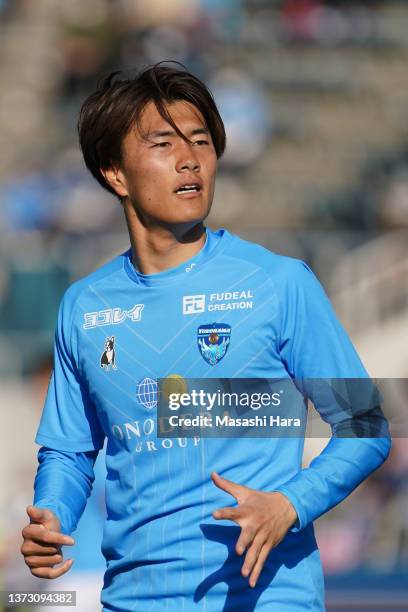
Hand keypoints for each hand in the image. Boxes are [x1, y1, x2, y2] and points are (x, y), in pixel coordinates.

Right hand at [21, 505, 74, 578]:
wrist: (48, 533)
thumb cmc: (48, 522)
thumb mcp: (46, 515)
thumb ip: (39, 512)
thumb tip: (29, 508)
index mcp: (27, 532)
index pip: (46, 537)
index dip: (60, 539)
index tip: (73, 541)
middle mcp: (25, 547)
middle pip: (50, 550)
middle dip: (58, 545)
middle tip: (56, 540)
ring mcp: (28, 560)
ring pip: (50, 562)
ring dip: (59, 555)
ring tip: (57, 549)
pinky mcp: (34, 570)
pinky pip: (49, 574)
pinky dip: (61, 570)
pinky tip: (70, 562)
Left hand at [211, 472, 296, 587]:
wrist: (286, 506)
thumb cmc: (259, 499)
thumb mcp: (243, 491)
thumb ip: (226, 485)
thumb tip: (212, 474)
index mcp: (246, 510)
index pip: (233, 511)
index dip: (224, 512)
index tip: (214, 514)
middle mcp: (254, 524)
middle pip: (248, 534)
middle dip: (244, 542)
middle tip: (239, 550)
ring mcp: (262, 536)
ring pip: (256, 551)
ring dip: (250, 562)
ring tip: (243, 574)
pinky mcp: (268, 545)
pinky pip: (262, 559)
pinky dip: (257, 571)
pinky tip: (251, 583)